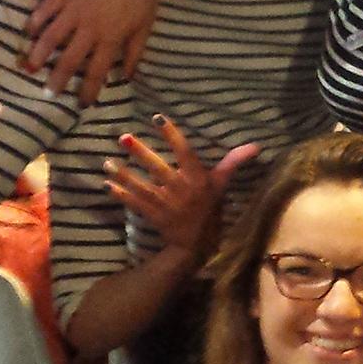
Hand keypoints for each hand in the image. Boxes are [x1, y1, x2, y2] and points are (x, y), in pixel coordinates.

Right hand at [25, 0, 174, 101]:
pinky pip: (44, 10)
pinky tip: (29, 33)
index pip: (96, 73)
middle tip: (48, 92)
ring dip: (38, 55)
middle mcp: (89, 28)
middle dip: (57, 80)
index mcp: (110, 39)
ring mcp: (74, 8)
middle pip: (68, 60)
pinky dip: (35, 22)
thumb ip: (134, 54)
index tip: (82, 104)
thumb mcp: (145, 26)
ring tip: (29, 68)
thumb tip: (126, 78)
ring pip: (50, 37)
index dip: (89, 92)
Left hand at [104, 115, 259, 255]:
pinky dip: (120, 194)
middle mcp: (181, 189)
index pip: (185, 152)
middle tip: (123, 137)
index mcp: (197, 178)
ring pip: (142, 186)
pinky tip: (106, 184)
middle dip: (140, 153)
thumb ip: (233, 162)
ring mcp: (166, 204)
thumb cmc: (208, 210)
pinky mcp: (153, 215)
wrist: (197, 245)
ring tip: (107, 162)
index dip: (172, 135)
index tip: (157, 118)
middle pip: (158, 168)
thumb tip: (256, 146)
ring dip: (123, 174)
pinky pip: (134, 203)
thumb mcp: (221, 185)